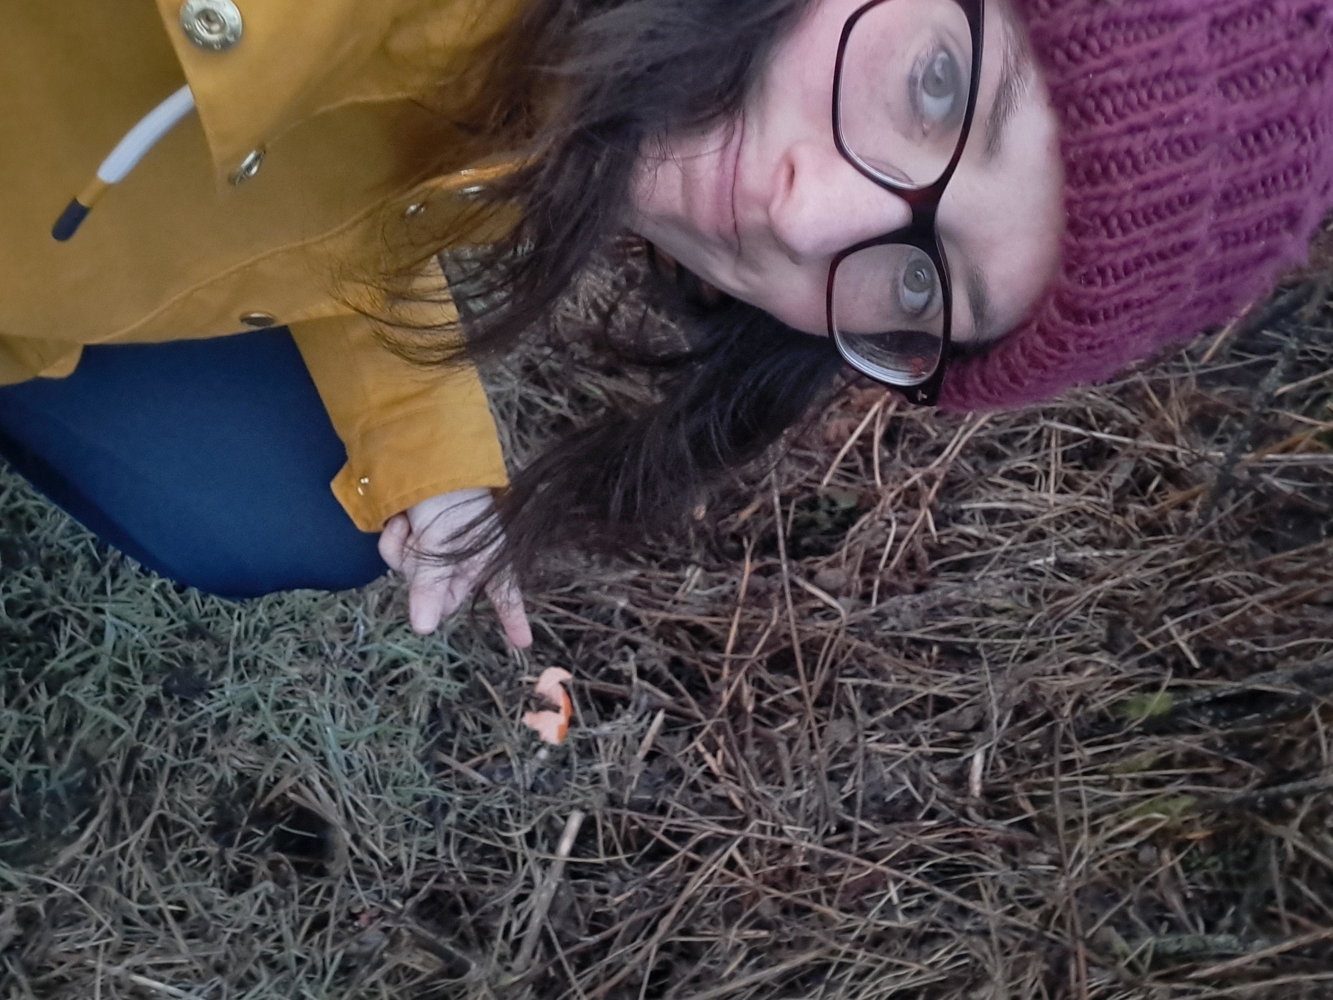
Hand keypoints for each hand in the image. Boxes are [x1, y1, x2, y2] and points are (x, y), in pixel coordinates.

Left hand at [377, 488, 531, 647]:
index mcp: (487, 560)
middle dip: (423, 576)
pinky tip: (402, 520)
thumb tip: (424, 630)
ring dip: (406, 552)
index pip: (505, 598)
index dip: (514, 620)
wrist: (426, 461)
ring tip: (411, 525)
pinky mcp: (416, 541)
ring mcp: (438, 552)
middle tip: (421, 549)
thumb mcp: (442, 547)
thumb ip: (432, 587)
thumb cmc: (449, 502)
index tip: (524, 643)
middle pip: (439, 596)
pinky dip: (396, 539)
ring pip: (412, 576)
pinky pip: (398, 556)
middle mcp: (465, 560)